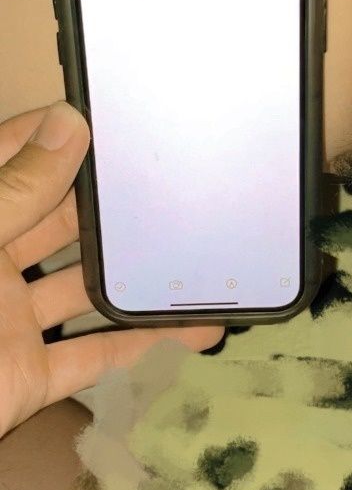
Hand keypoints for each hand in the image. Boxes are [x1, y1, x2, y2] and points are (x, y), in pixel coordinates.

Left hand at [0, 101, 224, 438]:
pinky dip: (144, 348)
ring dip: (134, 277)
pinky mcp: (29, 374)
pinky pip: (94, 356)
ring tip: (193, 249)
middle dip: (109, 202)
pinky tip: (194, 334)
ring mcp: (9, 320)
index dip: (56, 132)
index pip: (10, 157)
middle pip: (58, 220)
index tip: (114, 115)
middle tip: (170, 178)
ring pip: (84, 289)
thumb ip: (16, 191)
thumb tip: (69, 124)